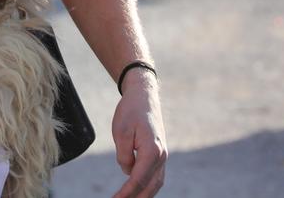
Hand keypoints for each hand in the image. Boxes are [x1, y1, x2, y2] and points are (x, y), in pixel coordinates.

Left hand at [111, 70, 166, 196]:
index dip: (126, 194)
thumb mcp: (120, 131)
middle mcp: (161, 157)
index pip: (137, 180)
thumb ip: (124, 155)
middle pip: (149, 187)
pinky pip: (154, 177)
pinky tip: (135, 192)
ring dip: (142, 195)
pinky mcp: (159, 156)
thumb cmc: (131, 111)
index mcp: (152, 151)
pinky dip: (146, 187)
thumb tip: (127, 172)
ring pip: (154, 185)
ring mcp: (162, 157)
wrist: (144, 96)